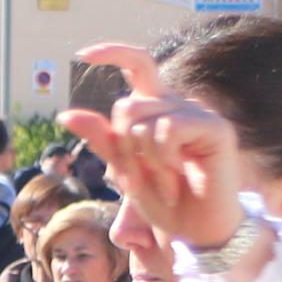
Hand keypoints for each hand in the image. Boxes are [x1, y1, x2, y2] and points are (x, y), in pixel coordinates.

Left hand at [61, 42, 251, 253]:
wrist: (196, 230)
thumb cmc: (165, 200)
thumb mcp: (124, 170)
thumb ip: (102, 140)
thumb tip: (67, 114)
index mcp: (157, 109)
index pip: (137, 65)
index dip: (112, 52)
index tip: (82, 55)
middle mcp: (177, 105)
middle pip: (126, 107)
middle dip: (122, 150)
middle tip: (143, 178)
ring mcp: (198, 114)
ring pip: (142, 121)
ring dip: (144, 162)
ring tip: (167, 180)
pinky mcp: (215, 128)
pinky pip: (166, 130)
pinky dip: (163, 159)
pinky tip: (180, 173)